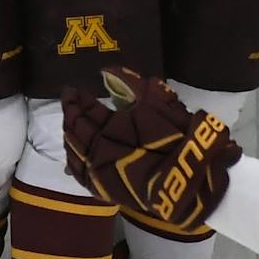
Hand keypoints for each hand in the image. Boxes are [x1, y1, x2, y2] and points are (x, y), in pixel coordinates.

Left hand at [61, 68, 241, 232]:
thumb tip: (108, 70)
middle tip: (69, 99)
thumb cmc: (178, 139)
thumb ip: (133, 84)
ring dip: (70, 132)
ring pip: (73, 149)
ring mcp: (98, 170)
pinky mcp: (102, 188)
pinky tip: (72, 152)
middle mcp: (99, 147)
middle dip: (71, 111)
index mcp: (111, 125)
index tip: (74, 88)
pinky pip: (78, 173)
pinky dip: (72, 160)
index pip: (86, 109)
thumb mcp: (160, 104)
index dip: (79, 98)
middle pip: (76, 127)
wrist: (189, 182)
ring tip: (71, 121)